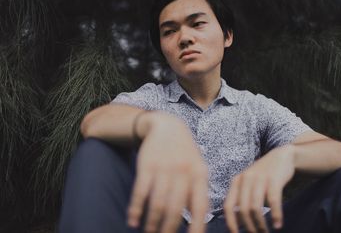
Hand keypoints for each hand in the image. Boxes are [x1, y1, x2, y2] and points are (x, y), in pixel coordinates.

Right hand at [127, 112, 208, 232]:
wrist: (167, 126)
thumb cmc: (184, 153)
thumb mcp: (197, 168)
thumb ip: (198, 192)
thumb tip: (197, 222)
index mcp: (199, 175)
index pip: (200, 207)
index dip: (197, 228)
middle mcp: (183, 172)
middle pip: (175, 209)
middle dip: (168, 229)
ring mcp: (164, 168)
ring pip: (158, 203)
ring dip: (152, 222)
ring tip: (149, 232)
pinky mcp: (147, 165)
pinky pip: (140, 192)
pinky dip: (136, 209)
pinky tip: (133, 221)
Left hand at [223, 144, 295, 232]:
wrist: (282, 156)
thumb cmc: (264, 176)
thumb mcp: (249, 184)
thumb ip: (242, 199)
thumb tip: (237, 222)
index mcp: (236, 182)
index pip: (228, 206)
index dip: (230, 222)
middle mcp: (245, 179)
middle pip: (243, 209)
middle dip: (249, 226)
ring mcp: (259, 178)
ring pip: (256, 207)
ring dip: (261, 224)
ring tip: (266, 231)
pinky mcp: (274, 179)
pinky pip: (273, 201)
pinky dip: (275, 215)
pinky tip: (278, 224)